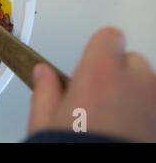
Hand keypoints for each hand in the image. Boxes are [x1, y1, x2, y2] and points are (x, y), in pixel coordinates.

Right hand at [28, 27, 155, 141]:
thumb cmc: (69, 150)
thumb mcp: (44, 122)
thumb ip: (45, 91)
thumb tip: (43, 74)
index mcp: (100, 73)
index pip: (109, 36)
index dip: (99, 49)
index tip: (90, 64)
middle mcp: (135, 83)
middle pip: (133, 61)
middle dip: (118, 74)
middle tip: (99, 98)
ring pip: (149, 86)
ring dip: (137, 95)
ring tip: (117, 120)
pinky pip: (155, 109)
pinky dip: (146, 115)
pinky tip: (128, 132)